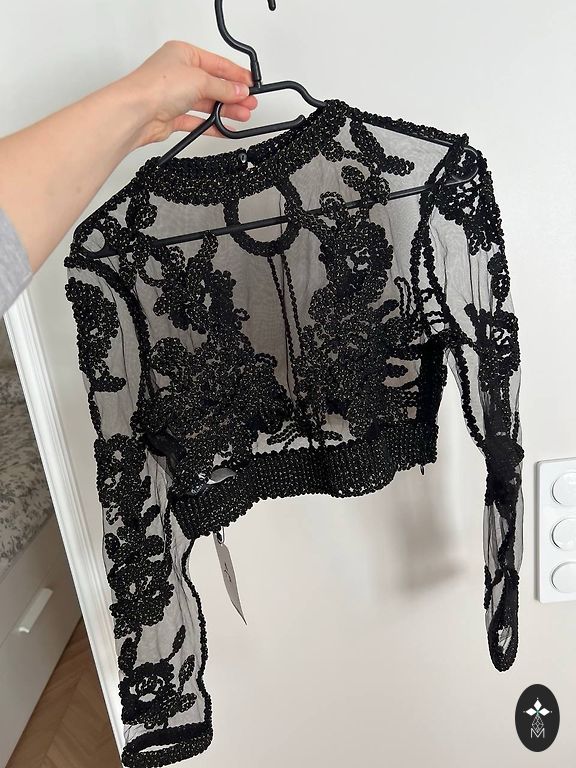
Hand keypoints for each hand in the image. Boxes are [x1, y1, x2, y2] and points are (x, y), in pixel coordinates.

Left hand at [121, 39, 257, 146]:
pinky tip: (224, 128)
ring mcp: (175, 96)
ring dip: (225, 110)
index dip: (236, 75)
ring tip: (242, 115)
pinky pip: (197, 121)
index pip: (217, 63)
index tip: (251, 84)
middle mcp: (178, 73)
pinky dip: (212, 125)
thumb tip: (239, 90)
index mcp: (183, 54)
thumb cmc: (156, 86)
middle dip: (233, 95)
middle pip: (213, 84)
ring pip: (206, 103)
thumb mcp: (200, 80)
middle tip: (250, 103)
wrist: (136, 112)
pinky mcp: (172, 116)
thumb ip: (224, 87)